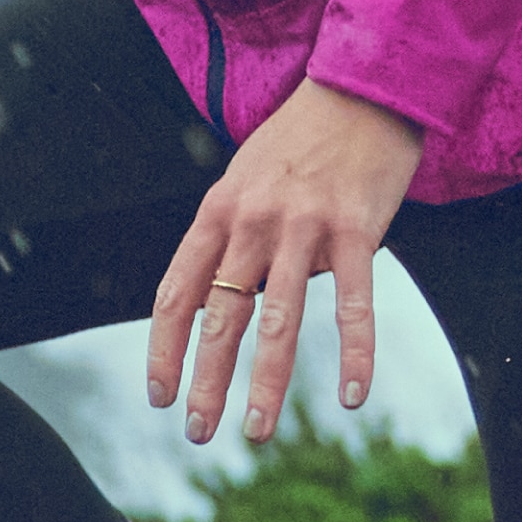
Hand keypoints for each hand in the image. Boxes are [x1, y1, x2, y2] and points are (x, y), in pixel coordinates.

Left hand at [148, 78, 425, 445]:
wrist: (362, 88)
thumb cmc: (303, 140)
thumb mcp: (246, 179)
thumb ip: (233, 238)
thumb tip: (230, 304)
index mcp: (218, 211)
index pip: (178, 292)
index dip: (164, 349)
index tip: (159, 396)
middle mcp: (252, 222)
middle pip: (221, 317)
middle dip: (206, 383)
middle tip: (199, 433)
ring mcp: (304, 227)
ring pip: (279, 320)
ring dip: (268, 384)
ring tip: (258, 431)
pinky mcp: (355, 230)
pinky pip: (354, 304)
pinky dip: (354, 354)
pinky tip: (351, 396)